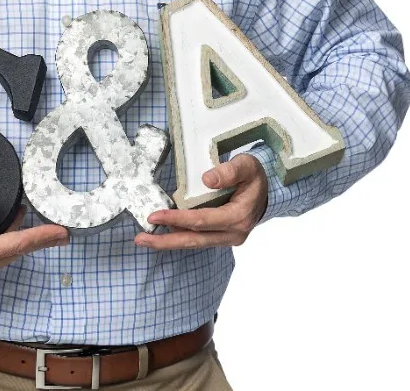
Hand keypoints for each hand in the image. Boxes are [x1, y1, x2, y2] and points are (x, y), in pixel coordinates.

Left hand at [135, 154, 267, 249]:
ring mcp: (227, 238)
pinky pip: (198, 239)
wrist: (268, 191)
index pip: (202, 221)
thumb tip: (207, 179)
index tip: (155, 215)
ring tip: (144, 240)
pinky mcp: (221, 236)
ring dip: (169, 242)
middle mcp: (233, 233)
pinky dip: (179, 237)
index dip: (177, 219)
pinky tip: (162, 234)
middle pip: (194, 240)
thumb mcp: (247, 166)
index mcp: (239, 216)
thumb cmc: (254, 176)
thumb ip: (229, 171)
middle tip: (140, 239)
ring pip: (194, 243)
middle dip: (166, 241)